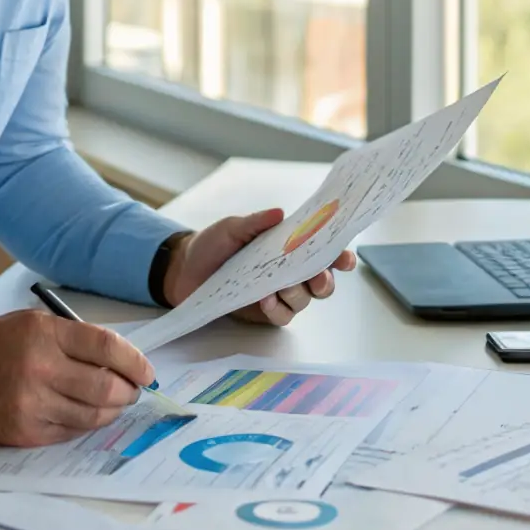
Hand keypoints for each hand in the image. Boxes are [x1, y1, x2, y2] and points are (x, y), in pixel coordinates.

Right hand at [0, 310, 155, 446]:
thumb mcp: (32, 324)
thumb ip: (74, 339)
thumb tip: (121, 361)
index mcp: (43, 334)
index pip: (105, 348)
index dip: (134, 362)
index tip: (146, 372)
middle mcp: (38, 368)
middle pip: (104, 388)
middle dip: (128, 391)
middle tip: (133, 391)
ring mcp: (29, 405)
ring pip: (91, 415)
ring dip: (111, 412)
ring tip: (114, 404)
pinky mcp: (22, 433)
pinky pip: (69, 432)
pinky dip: (84, 424)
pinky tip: (85, 415)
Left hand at [162, 208, 356, 327]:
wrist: (185, 271)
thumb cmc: (212, 245)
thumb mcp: (232, 228)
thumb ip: (256, 223)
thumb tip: (279, 213)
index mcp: (289, 247)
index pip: (322, 251)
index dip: (339, 256)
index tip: (344, 257)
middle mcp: (290, 272)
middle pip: (322, 281)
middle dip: (325, 280)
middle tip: (317, 277)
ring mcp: (279, 294)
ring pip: (304, 300)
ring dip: (297, 294)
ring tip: (280, 286)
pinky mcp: (265, 312)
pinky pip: (282, 316)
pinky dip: (278, 309)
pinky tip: (265, 300)